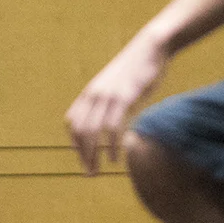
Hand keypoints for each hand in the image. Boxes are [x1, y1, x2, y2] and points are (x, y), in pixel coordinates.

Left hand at [65, 36, 167, 174]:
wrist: (150, 48)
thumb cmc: (135, 69)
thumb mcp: (114, 84)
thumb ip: (107, 101)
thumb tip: (107, 119)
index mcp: (89, 93)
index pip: (73, 123)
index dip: (75, 143)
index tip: (83, 159)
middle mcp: (93, 95)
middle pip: (80, 132)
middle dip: (82, 155)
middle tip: (89, 174)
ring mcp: (107, 96)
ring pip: (92, 132)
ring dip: (93, 155)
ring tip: (96, 172)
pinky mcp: (124, 98)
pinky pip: (113, 127)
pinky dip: (112, 146)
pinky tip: (115, 159)